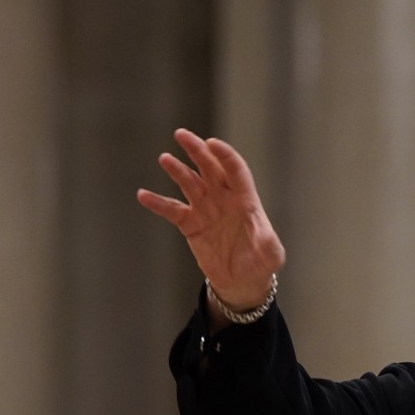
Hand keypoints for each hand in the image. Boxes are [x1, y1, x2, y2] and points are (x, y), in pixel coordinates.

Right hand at [137, 128, 284, 309]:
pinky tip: (143, 195)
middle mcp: (224, 200)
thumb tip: (264, 235)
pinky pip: (172, 210)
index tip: (212, 143)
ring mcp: (206, 210)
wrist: (243, 280)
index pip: (235, 171)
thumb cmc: (261, 263)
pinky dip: (158, 203)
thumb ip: (269, 243)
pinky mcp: (191, 225)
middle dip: (197, 151)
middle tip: (182, 135)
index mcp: (245, 200)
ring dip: (178, 170)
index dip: (225, 156)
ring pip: (190, 184)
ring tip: (165, 159)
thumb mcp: (271, 255)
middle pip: (210, 169)